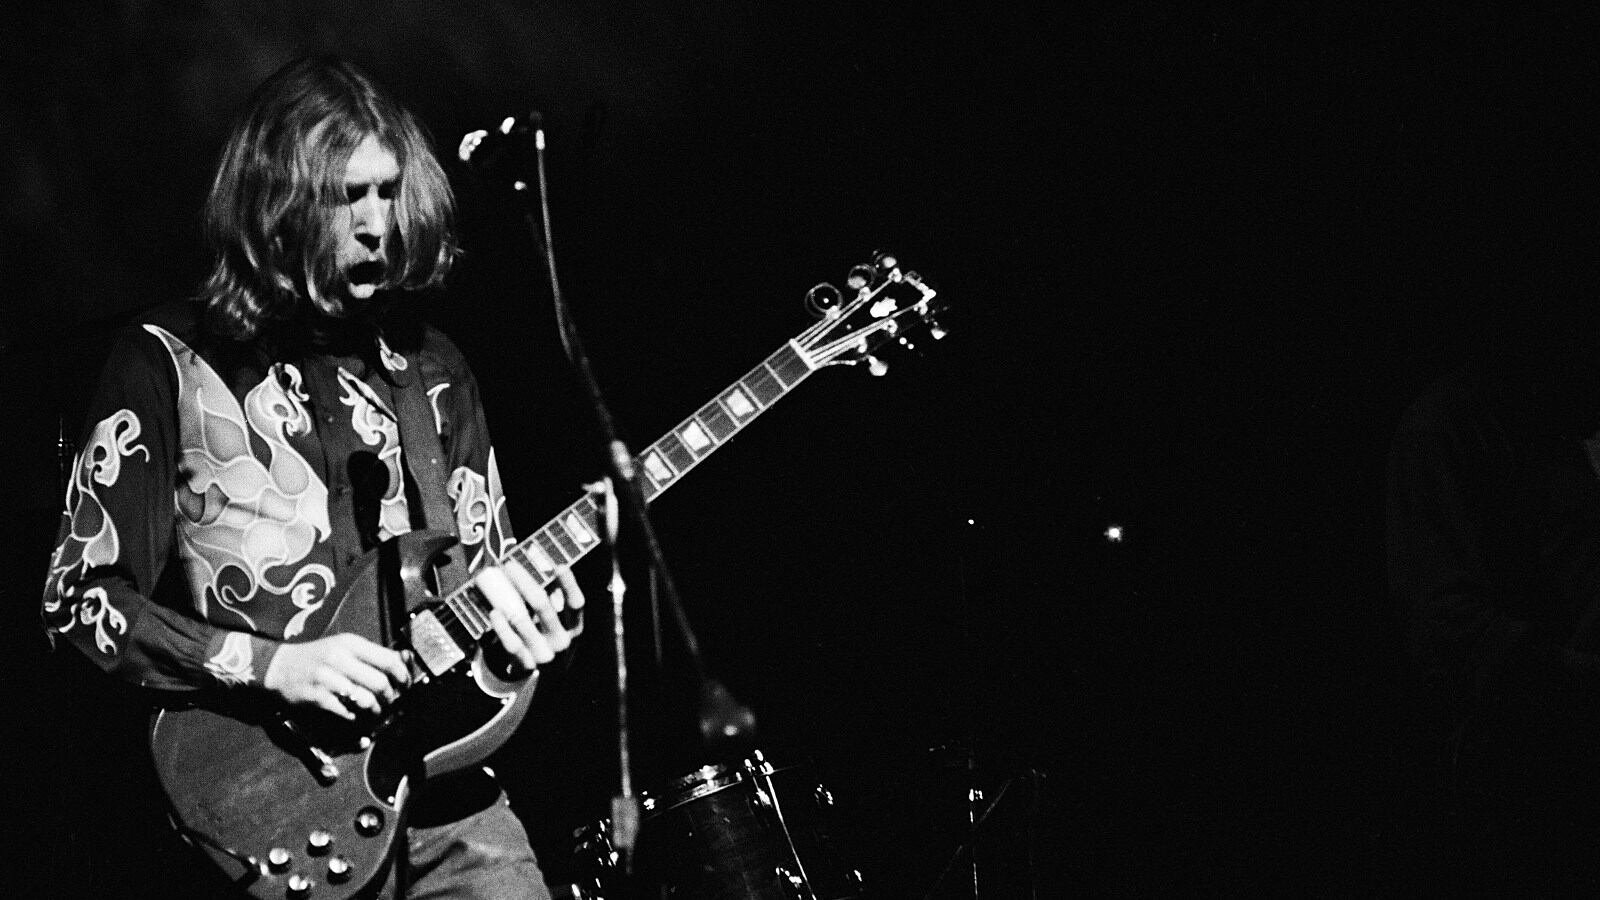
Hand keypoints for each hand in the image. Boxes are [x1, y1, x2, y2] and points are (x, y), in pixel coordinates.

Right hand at [262, 633, 410, 719]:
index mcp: (350, 643)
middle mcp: (339, 658)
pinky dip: (356, 718)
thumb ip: (373, 654)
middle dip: (390, 697)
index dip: (403, 675)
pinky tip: (355, 716)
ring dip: (375, 710)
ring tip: (375, 712)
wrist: (278, 666)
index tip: (405, 684)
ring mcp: (327, 679)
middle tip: (390, 702)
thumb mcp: (344, 647)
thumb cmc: (316, 657)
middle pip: (380, 683)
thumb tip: (406, 657)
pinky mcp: (317, 697)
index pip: (389, 659)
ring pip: (366, 700)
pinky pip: (346, 712)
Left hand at [472, 564, 584, 673]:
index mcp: (575, 628)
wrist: (550, 678)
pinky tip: (495, 613)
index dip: (569, 585)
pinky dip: (501, 627)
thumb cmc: (553, 639)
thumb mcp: (563, 624)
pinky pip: (511, 643)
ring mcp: (544, 654)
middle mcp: (563, 641)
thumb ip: (557, 599)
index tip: (558, 565)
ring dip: (508, 600)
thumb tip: (543, 567)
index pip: (576, 603)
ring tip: (497, 584)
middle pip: (543, 606)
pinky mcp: (527, 664)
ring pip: (523, 622)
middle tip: (509, 565)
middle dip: (524, 582)